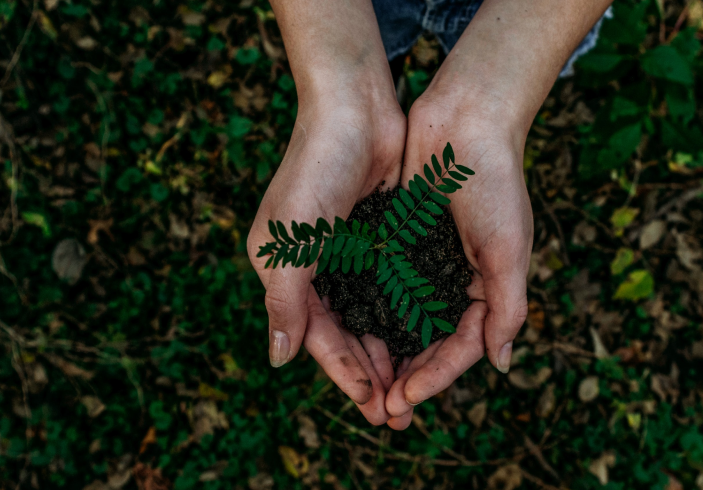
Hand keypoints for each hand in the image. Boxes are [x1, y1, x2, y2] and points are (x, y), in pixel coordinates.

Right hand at [247, 97, 405, 424]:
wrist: (355, 108)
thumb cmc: (315, 168)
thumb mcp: (290, 239)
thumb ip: (284, 300)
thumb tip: (278, 359)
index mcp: (284, 271)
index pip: (315, 335)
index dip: (343, 372)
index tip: (372, 404)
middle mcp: (314, 267)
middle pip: (344, 333)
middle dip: (369, 372)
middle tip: (397, 412)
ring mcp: (347, 254)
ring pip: (370, 316)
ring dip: (389, 351)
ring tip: (414, 386)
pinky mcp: (377, 238)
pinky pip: (391, 288)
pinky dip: (404, 315)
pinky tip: (425, 339)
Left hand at [384, 96, 532, 428]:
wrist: (465, 119)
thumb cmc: (495, 182)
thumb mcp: (508, 249)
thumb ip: (507, 308)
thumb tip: (500, 365)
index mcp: (487, 287)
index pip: (461, 346)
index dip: (435, 377)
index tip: (405, 399)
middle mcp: (455, 280)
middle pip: (429, 342)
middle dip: (407, 377)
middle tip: (382, 411)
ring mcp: (425, 261)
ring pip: (402, 320)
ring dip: (385, 353)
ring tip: (364, 385)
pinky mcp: (399, 240)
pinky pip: (383, 285)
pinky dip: (370, 311)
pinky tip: (349, 333)